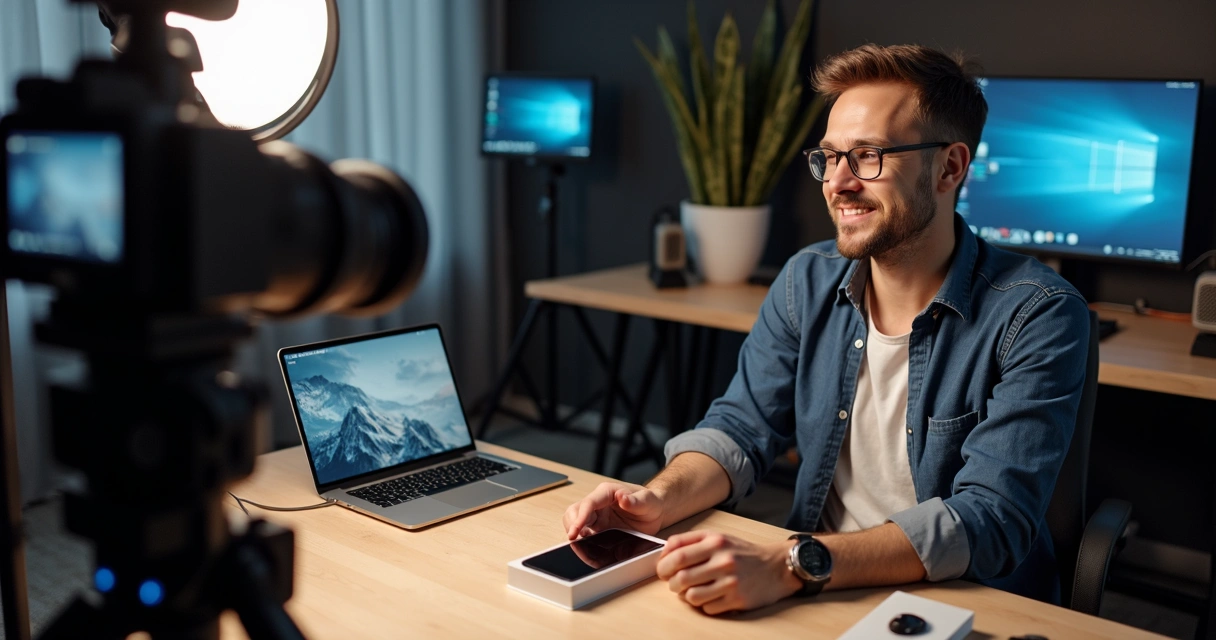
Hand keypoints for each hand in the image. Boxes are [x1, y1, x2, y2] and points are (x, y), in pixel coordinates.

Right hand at [561, 482, 664, 539]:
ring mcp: (596, 515)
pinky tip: (586, 549)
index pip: (589, 503)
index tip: (575, 532)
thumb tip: (622, 497)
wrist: (655, 511)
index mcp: (607, 492)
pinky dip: (582, 540)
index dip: (580, 517)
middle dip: (572, 525)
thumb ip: (635, 501)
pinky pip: (584, 532)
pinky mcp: (597, 527)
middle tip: (574, 541)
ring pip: (575, 521)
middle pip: (575, 511)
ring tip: (579, 546)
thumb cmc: (651, 502)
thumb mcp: (647, 501)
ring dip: (575, 532)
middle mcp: (598, 502)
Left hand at [656, 531, 801, 614]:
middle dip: (671, 584)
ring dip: (686, 596)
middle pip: (681, 578)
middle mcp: (723, 560)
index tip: (662, 570)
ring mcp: (730, 582)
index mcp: (715, 542)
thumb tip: (665, 552)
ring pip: (691, 596)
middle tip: (674, 584)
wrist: (776, 567)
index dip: (663, 565)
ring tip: (692, 591)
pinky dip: (704, 605)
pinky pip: (707, 608)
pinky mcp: (737, 600)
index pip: (678, 555)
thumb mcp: (718, 537)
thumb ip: (690, 540)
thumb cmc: (743, 552)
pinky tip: (711, 597)